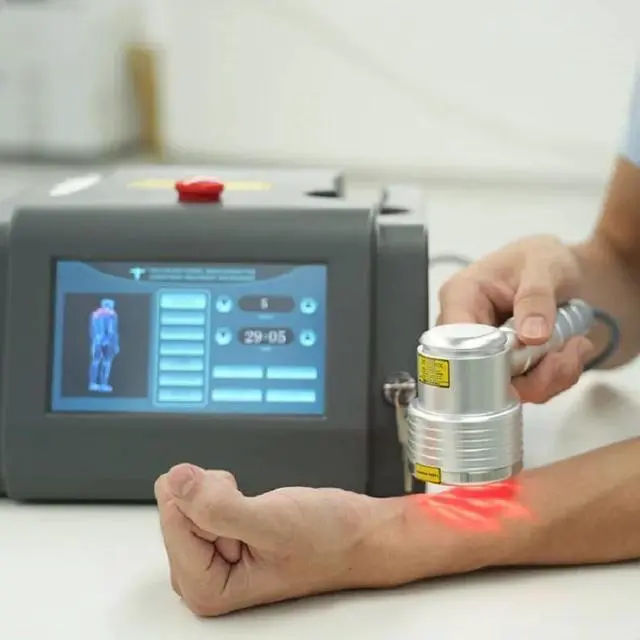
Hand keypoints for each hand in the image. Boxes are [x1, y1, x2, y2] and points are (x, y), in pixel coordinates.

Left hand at [154, 464, 384, 615]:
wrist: (358, 534)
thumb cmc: (327, 541)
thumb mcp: (272, 522)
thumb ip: (217, 506)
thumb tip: (175, 480)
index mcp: (207, 590)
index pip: (173, 522)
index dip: (210, 500)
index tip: (244, 507)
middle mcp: (203, 579)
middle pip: (176, 512)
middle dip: (214, 497)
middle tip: (255, 511)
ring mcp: (211, 558)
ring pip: (186, 501)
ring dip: (222, 492)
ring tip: (258, 511)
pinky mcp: (220, 538)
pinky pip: (199, 499)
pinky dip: (225, 490)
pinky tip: (252, 507)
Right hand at [437, 235, 592, 402]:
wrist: (567, 275)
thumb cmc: (543, 261)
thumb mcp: (544, 266)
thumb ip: (536, 297)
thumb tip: (529, 336)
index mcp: (459, 297)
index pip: (451, 342)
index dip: (483, 361)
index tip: (522, 359)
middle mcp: (463, 331)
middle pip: (478, 375)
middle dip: (529, 374)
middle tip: (565, 352)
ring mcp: (481, 354)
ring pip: (505, 390)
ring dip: (548, 376)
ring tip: (573, 346)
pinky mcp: (503, 370)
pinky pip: (525, 390)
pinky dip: (554, 378)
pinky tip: (568, 352)